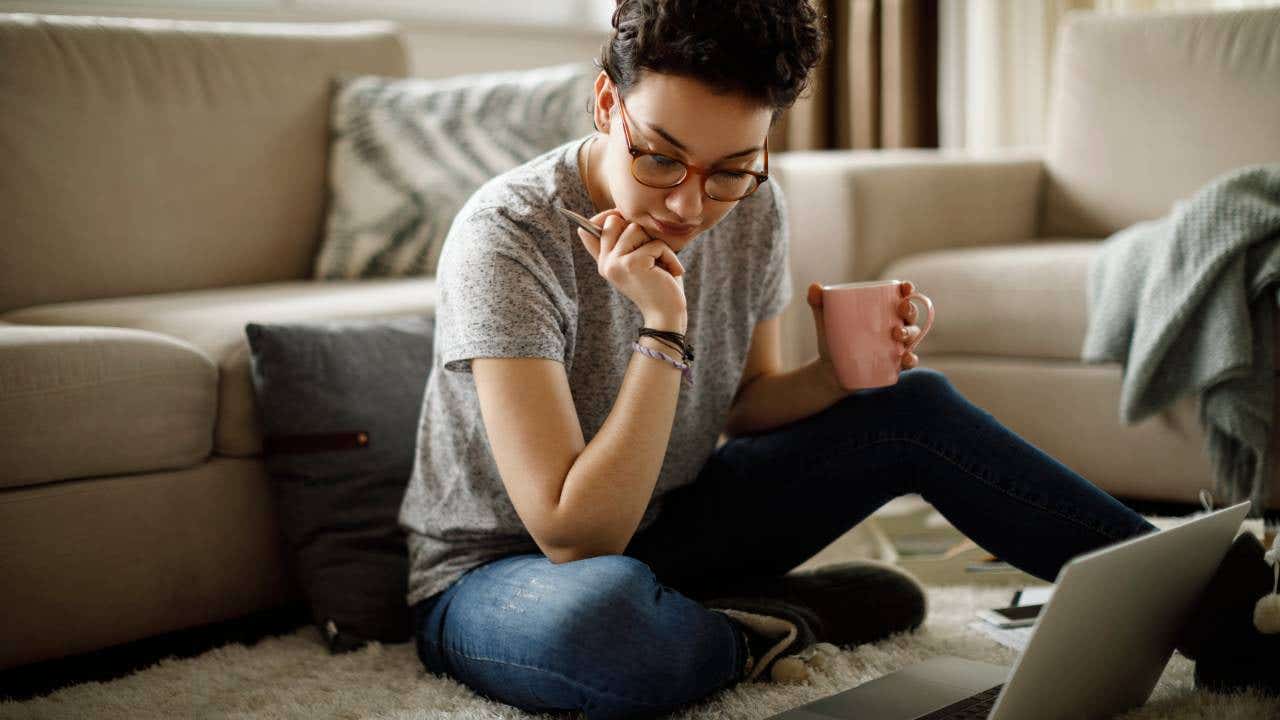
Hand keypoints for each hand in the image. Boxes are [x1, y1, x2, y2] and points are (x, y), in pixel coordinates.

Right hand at [577, 209, 686, 329]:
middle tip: (651, 251)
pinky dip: (669, 257)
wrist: (667, 314)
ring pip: (635, 229)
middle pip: (615, 221)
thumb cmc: (658, 285)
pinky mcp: (631, 264)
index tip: (620, 217)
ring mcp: (615, 264)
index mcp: (604, 262)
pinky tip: (671, 272)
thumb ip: (622, 244)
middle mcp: (605, 263)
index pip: (591, 230)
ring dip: (657, 245)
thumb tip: (600, 221)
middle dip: (638, 230)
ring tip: (662, 264)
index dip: (607, 217)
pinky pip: (654, 244)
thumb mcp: (638, 262)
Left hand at [806, 280, 921, 386]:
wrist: (828, 370)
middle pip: (910, 315)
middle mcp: (894, 326)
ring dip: (910, 333)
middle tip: (901, 308)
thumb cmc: (832, 339)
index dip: (907, 290)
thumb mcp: (825, 320)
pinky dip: (911, 360)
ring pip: (912, 336)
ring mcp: (896, 346)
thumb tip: (814, 287)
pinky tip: (906, 359)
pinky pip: (909, 361)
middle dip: (910, 309)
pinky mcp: (893, 365)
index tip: (905, 287)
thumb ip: (819, 303)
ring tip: (897, 334)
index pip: (900, 296)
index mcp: (882, 311)